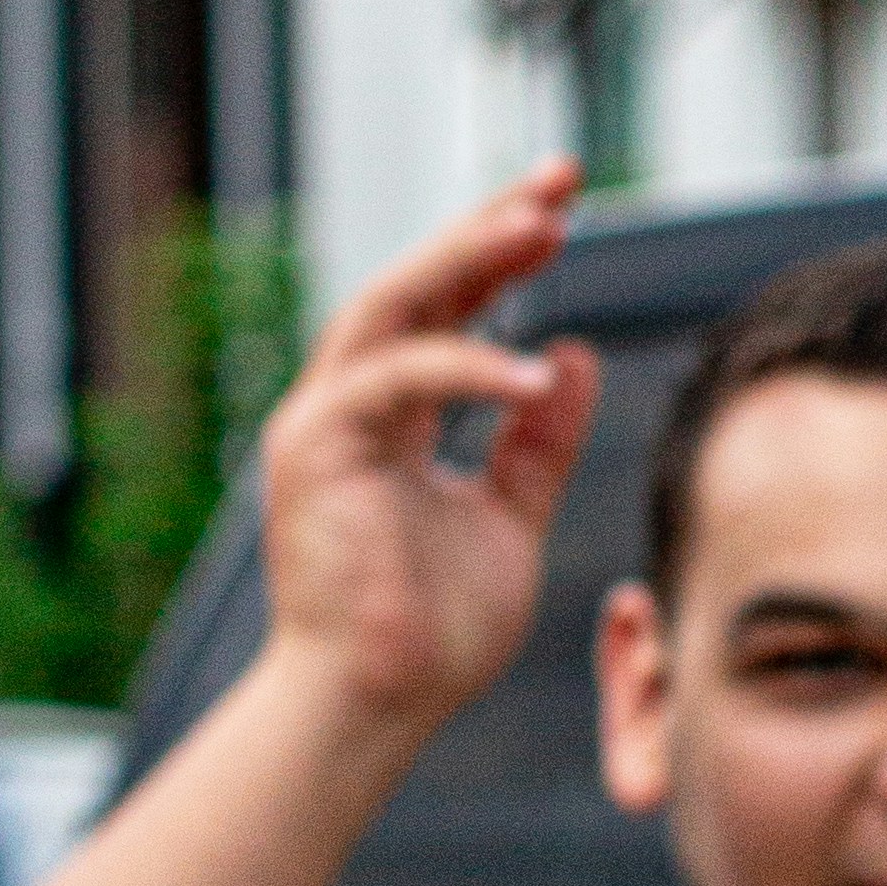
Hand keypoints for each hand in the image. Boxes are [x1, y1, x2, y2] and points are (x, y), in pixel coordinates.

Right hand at [257, 173, 604, 741]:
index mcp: (387, 416)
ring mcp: (323, 422)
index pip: (447, 309)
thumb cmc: (431, 634)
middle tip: (559, 178)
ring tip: (543, 225)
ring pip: (393, 307)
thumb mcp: (510, 520)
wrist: (375, 707)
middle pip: (417, 286)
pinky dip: (466, 368)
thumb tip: (573, 356)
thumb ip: (538, 442)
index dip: (501, 252)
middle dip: (488, 225)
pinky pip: (395, 380)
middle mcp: (348, 405)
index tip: (565, 206)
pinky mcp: (313, 449)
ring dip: (468, 259)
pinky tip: (532, 371)